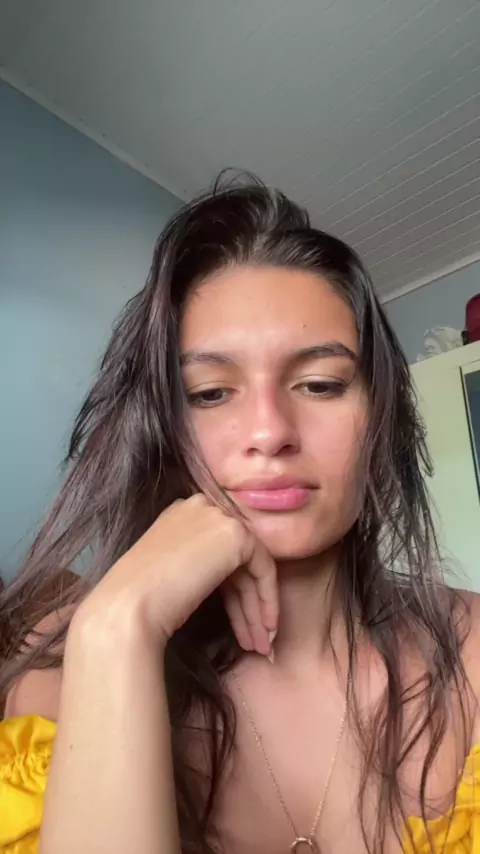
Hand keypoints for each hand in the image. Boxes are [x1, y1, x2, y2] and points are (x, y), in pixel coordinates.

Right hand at [75, 494, 278, 655]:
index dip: (232, 592)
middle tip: (255, 642)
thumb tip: (233, 585)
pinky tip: (264, 628)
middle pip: (236, 561)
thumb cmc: (139, 600)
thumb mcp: (172, 571)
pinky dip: (267, 599)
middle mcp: (202, 506)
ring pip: (251, 567)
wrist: (128, 607)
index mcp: (181, 513)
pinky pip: (264, 568)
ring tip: (259, 646)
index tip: (239, 626)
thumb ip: (198, 564)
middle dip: (248, 605)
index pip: (218, 551)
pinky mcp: (236, 534)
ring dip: (257, 610)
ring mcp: (219, 517)